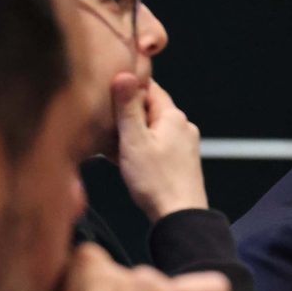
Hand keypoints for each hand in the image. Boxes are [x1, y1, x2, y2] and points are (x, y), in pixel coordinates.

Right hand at [112, 74, 208, 221]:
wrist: (180, 217)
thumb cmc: (156, 182)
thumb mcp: (134, 140)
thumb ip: (127, 107)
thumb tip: (125, 74)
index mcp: (173, 116)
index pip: (149, 88)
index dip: (127, 90)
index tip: (108, 98)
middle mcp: (183, 127)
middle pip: (150, 110)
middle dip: (127, 118)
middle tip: (107, 130)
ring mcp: (184, 146)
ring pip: (152, 131)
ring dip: (132, 137)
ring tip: (115, 151)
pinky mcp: (182, 163)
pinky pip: (158, 148)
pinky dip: (142, 151)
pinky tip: (128, 164)